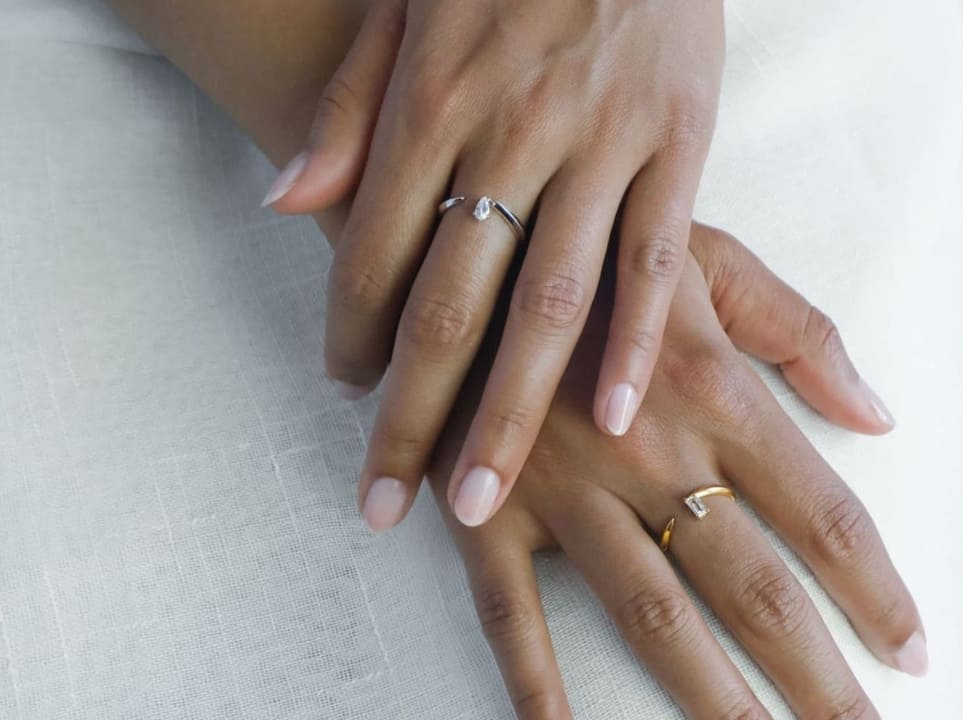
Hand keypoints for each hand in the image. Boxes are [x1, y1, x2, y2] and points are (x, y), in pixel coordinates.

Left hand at [264, 0, 730, 530]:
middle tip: (389, 503)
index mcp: (433, 98)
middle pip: (452, 303)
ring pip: (552, 300)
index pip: (373, 251)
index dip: (349, 337)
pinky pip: (657, 258)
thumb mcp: (404, 5)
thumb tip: (284, 204)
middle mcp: (511, 130)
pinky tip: (618, 417)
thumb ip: (347, 110)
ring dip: (514, 409)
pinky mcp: (678, 142)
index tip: (343, 398)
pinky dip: (640, 341)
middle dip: (414, 414)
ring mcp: (601, 141)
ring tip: (483, 497)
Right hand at [428, 224, 920, 718]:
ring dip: (712, 697)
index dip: (876, 588)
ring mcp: (561, 486)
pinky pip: (510, 611)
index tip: (912, 648)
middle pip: (752, 587)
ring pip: (651, 614)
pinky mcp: (483, 506)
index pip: (819, 512)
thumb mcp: (703, 256)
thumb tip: (875, 413)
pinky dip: (537, 682)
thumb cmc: (585, 245)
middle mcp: (647, 452)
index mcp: (710, 388)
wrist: (453, 236)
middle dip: (815, 675)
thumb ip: (797, 329)